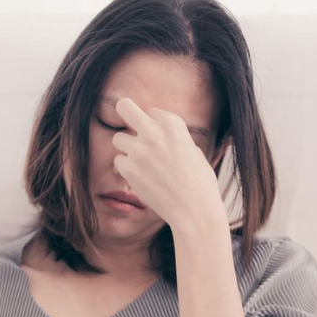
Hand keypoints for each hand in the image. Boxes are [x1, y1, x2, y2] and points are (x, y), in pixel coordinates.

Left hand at [111, 97, 224, 229]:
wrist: (194, 209)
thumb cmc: (199, 183)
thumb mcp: (193, 151)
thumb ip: (175, 139)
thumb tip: (161, 135)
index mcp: (173, 124)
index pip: (151, 112)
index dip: (153, 126)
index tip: (159, 140)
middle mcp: (154, 132)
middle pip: (124, 107)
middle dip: (123, 112)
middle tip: (126, 124)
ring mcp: (139, 150)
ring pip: (117, 138)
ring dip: (126, 148)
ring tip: (141, 163)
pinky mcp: (129, 169)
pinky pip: (118, 161)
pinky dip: (126, 169)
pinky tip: (140, 178)